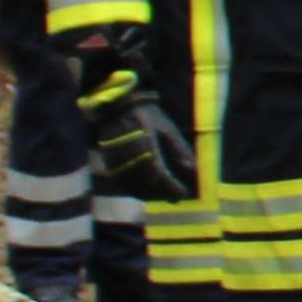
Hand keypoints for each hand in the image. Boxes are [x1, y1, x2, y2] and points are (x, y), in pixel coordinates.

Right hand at [72, 38, 194, 206]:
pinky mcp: (109, 163)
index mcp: (147, 146)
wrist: (117, 106)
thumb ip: (179, 149)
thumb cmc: (147, 115)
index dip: (172, 188)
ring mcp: (117, 161)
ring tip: (161, 195)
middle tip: (174, 196)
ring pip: (133, 187)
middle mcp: (130, 157)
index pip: (160, 175)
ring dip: (149, 195)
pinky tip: (144, 191)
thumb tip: (192, 168)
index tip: (182, 194)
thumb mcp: (167, 128)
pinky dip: (134, 191)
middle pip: (147, 185)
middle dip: (162, 193)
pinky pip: (122, 183)